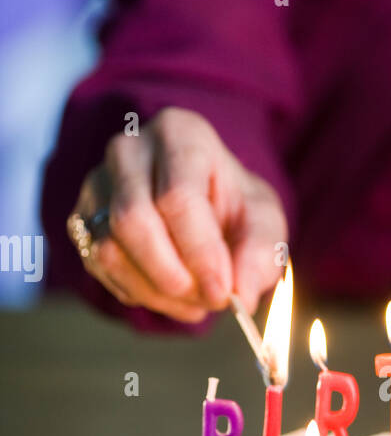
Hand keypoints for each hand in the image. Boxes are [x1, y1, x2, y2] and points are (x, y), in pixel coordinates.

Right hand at [67, 108, 287, 321]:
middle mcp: (129, 150)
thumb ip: (261, 253)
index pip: (178, 196)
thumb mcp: (264, 221)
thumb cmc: (232, 205)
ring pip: (109, 249)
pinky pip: (98, 267)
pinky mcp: (81, 219)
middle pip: (133, 220)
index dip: (200, 252)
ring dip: (156, 292)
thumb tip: (242, 294)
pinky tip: (170, 294)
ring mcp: (97, 183)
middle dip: (173, 276)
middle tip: (208, 301)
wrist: (204, 202)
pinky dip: (138, 293)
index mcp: (180, 134)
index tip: (222, 291)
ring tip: (196, 301)